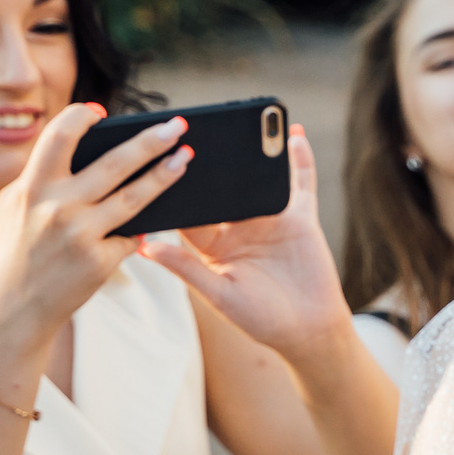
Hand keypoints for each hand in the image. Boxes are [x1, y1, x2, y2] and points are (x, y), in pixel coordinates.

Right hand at [0, 104, 192, 345]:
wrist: (13, 308)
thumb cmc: (16, 252)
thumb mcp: (14, 208)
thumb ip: (41, 180)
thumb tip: (81, 151)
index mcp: (30, 187)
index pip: (59, 136)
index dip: (81, 117)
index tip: (102, 111)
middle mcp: (55, 207)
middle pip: (113, 163)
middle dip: (149, 140)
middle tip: (177, 125)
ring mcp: (79, 235)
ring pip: (134, 197)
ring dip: (164, 174)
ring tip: (185, 158)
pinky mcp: (99, 261)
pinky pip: (130, 236)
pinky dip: (138, 229)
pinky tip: (156, 219)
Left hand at [142, 125, 352, 357]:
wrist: (309, 332)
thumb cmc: (261, 320)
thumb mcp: (219, 295)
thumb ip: (186, 268)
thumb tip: (144, 248)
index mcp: (212, 246)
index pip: (189, 210)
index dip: (175, 185)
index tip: (158, 158)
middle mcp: (238, 227)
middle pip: (221, 186)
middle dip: (211, 159)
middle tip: (194, 128)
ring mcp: (269, 220)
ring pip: (257, 178)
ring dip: (252, 152)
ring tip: (243, 122)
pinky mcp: (300, 219)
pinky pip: (299, 184)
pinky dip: (299, 161)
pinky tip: (293, 136)